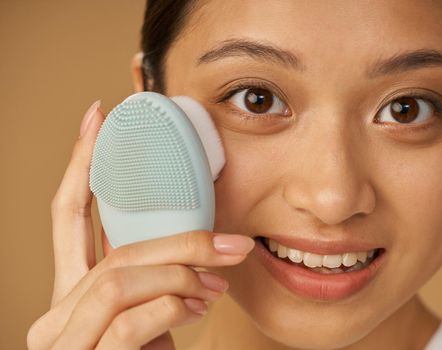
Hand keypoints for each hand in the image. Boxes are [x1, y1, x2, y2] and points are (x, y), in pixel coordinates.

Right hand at [27, 100, 254, 348]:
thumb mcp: (152, 319)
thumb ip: (157, 284)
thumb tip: (196, 261)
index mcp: (74, 293)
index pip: (70, 214)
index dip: (82, 163)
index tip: (99, 117)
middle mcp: (57, 312)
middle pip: (110, 247)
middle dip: (178, 238)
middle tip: (231, 241)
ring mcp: (63, 342)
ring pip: (120, 276)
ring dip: (181, 273)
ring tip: (217, 287)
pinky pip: (130, 317)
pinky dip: (172, 304)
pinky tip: (197, 307)